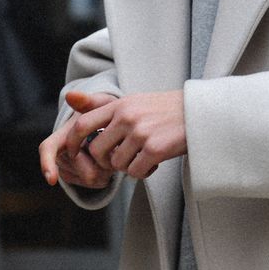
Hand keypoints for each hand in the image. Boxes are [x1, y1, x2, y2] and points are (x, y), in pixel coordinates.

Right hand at [39, 91, 117, 187]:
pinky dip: (106, 176)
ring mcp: (70, 166)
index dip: (47, 164)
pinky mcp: (81, 176)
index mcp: (64, 134)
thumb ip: (87, 100)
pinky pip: (93, 184)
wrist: (114, 123)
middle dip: (97, 162)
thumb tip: (69, 94)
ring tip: (114, 152)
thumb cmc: (106, 110)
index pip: (48, 149)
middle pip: (76, 167)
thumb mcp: (101, 103)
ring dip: (104, 168)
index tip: (51, 179)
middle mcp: (62, 152)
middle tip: (115, 150)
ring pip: (87, 178)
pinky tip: (112, 164)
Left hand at [64, 90, 186, 179]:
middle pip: (97, 151)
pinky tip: (155, 161)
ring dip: (128, 166)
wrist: (199, 113)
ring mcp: (141, 133)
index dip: (73, 144)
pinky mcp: (154, 149)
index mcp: (120, 104)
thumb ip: (102, 104)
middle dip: (106, 162)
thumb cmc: (164, 109)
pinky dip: (144, 172)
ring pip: (117, 164)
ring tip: (144, 156)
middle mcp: (127, 117)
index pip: (82, 125)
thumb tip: (68, 97)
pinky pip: (135, 172)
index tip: (76, 155)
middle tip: (122, 158)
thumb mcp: (133, 101)